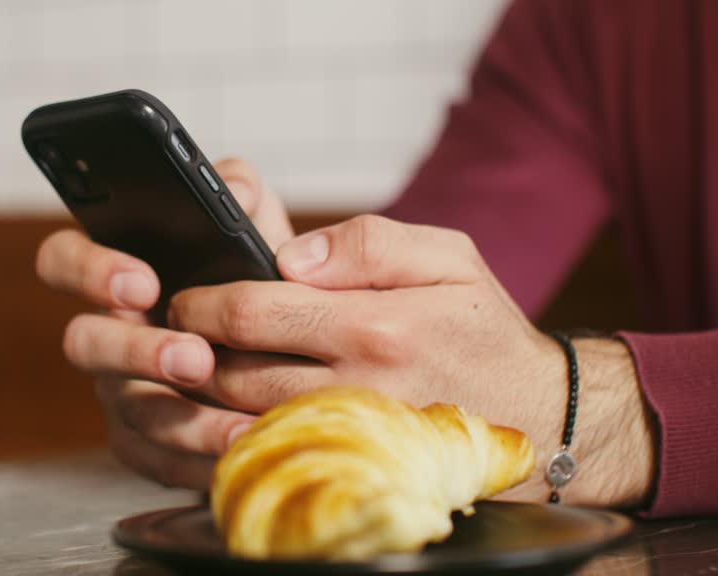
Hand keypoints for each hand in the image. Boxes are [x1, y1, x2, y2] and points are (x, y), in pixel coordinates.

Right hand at [35, 158, 293, 489]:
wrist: (294, 351)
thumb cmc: (255, 276)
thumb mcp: (252, 226)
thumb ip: (236, 193)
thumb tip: (235, 189)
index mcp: (114, 273)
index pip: (62, 259)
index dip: (88, 269)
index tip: (141, 280)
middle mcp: (106, 332)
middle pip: (84, 343)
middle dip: (137, 351)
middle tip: (196, 358)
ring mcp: (120, 391)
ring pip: (128, 409)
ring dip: (184, 418)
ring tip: (240, 426)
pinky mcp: (144, 444)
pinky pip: (156, 461)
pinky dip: (201, 461)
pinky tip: (244, 453)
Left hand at [169, 215, 654, 506]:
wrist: (544, 419)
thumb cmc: (486, 332)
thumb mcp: (448, 257)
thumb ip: (367, 242)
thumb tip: (288, 258)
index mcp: (375, 326)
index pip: (251, 312)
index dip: (201, 304)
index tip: (184, 299)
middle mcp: (357, 390)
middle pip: (232, 374)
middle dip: (188, 354)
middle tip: (172, 337)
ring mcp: (352, 443)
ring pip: (240, 425)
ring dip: (200, 401)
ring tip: (188, 376)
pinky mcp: (352, 476)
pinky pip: (271, 464)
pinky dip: (233, 444)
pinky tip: (221, 423)